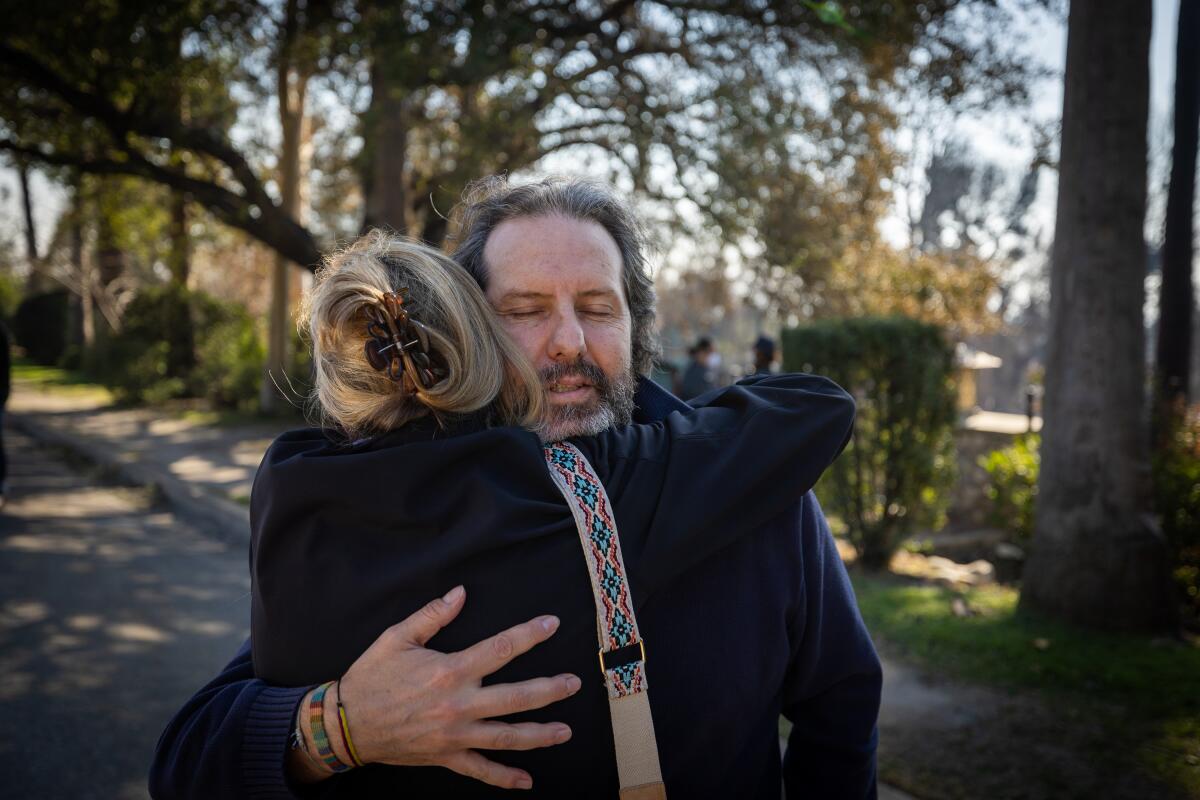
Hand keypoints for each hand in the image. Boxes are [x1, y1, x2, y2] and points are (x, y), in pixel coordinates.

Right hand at [308, 585, 580, 789]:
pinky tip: (527, 781)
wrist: (345, 724)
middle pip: (516, 697)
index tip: (552, 624)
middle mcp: (458, 704)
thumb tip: (460, 592)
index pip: (500, 649)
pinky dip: (504, 778)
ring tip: (565, 731)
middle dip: (549, 690)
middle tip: (574, 683)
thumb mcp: (397, 637)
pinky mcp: (446, 757)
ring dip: (539, 735)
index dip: (529, 635)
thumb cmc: (371, 676)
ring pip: (506, 737)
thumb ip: (432, 615)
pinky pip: (480, 771)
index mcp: (449, 670)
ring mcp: (454, 735)